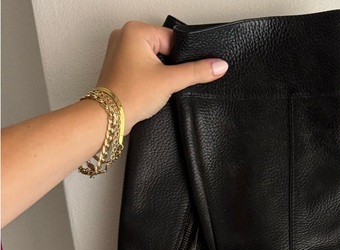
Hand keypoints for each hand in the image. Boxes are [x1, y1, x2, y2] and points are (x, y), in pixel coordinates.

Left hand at [96, 21, 227, 132]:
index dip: (183, 58)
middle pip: (164, 48)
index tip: (185, 72)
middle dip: (170, 66)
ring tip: (153, 86)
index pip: (173, 38)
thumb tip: (218, 65)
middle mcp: (125, 36)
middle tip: (165, 81)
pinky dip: (151, 77)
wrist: (108, 117)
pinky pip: (144, 66)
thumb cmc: (129, 95)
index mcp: (135, 30)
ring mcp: (120, 50)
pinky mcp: (120, 66)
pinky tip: (148, 88)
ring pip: (155, 58)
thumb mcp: (170, 81)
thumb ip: (197, 72)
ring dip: (160, 73)